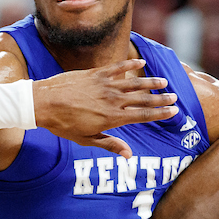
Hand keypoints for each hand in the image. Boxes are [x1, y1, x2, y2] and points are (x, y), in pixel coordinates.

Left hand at [33, 59, 179, 158]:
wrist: (43, 103)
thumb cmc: (63, 125)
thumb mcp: (86, 139)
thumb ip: (110, 145)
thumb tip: (129, 155)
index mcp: (112, 118)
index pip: (142, 116)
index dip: (159, 113)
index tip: (173, 111)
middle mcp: (112, 100)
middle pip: (143, 99)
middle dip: (160, 98)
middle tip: (175, 97)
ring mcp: (105, 85)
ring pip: (134, 82)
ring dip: (150, 82)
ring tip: (164, 82)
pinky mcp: (95, 73)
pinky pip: (117, 67)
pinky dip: (130, 64)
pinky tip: (141, 63)